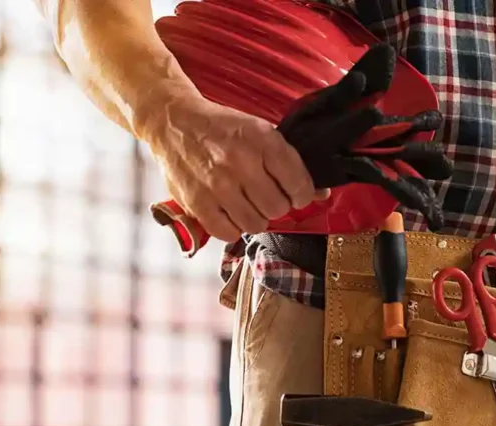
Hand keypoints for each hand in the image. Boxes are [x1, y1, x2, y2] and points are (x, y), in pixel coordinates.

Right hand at [144, 90, 326, 241]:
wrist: (174, 122)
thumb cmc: (222, 129)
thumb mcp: (260, 132)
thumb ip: (289, 163)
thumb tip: (321, 193)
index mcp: (263, 140)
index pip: (299, 185)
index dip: (302, 195)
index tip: (296, 195)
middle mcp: (241, 162)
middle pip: (278, 208)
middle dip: (277, 206)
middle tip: (267, 197)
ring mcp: (218, 185)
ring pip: (256, 225)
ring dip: (255, 218)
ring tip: (246, 204)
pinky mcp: (197, 202)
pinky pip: (228, 233)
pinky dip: (232, 228)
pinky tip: (229, 213)